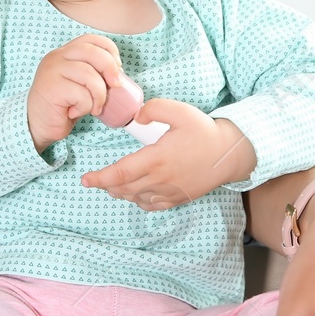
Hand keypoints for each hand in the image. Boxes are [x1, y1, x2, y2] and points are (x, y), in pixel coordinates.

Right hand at [26, 34, 124, 152]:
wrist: (37, 125)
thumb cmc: (62, 106)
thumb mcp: (79, 84)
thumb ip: (93, 73)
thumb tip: (118, 75)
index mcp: (64, 53)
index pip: (91, 39)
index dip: (109, 50)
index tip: (117, 67)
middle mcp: (57, 57)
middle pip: (92, 52)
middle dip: (110, 69)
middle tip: (115, 86)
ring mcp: (52, 71)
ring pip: (90, 75)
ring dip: (99, 95)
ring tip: (94, 107)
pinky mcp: (52, 88)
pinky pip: (82, 95)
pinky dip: (86, 107)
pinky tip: (75, 112)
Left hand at [79, 100, 246, 209]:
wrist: (229, 154)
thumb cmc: (204, 131)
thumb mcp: (180, 111)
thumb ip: (154, 109)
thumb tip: (137, 117)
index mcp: (156, 159)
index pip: (120, 173)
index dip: (100, 178)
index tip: (85, 180)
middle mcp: (160, 179)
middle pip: (124, 189)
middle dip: (106, 185)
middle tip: (96, 179)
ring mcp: (169, 192)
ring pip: (135, 198)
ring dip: (121, 192)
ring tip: (114, 183)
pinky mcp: (178, 198)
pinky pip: (151, 206)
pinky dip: (138, 201)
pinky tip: (135, 193)